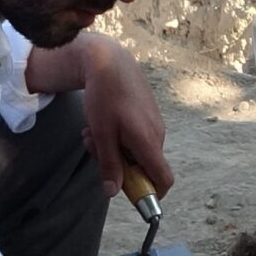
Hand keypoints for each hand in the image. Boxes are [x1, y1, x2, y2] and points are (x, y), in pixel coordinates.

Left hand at [75, 35, 173, 195]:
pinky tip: (102, 123)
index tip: (132, 195)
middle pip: (143, 168)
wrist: (110, 61)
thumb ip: (109, 165)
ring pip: (136, 152)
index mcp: (148, 142)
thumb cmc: (106, 96)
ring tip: (92, 133)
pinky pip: (136, 139)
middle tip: (93, 149)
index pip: (163, 179)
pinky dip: (118, 138)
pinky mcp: (148, 117)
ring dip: (113, 150)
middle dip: (118, 166)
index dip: (152, 194)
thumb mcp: (101, 134)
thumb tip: (113, 193)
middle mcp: (157, 135)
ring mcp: (154, 125)